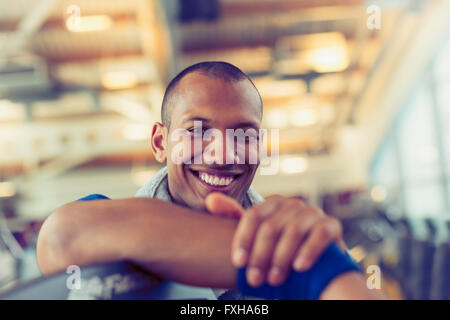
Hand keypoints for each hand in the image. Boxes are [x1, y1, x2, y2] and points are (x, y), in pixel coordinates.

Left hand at [205, 193, 345, 286]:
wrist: (315, 263)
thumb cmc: (279, 248)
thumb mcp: (256, 234)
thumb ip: (234, 216)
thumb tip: (210, 199)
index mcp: (272, 203)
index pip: (253, 216)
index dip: (243, 239)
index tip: (237, 262)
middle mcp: (293, 204)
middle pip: (271, 226)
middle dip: (260, 256)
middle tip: (254, 280)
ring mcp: (313, 213)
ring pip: (294, 231)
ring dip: (281, 259)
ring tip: (274, 280)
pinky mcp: (332, 225)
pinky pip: (320, 235)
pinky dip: (308, 252)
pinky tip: (299, 268)